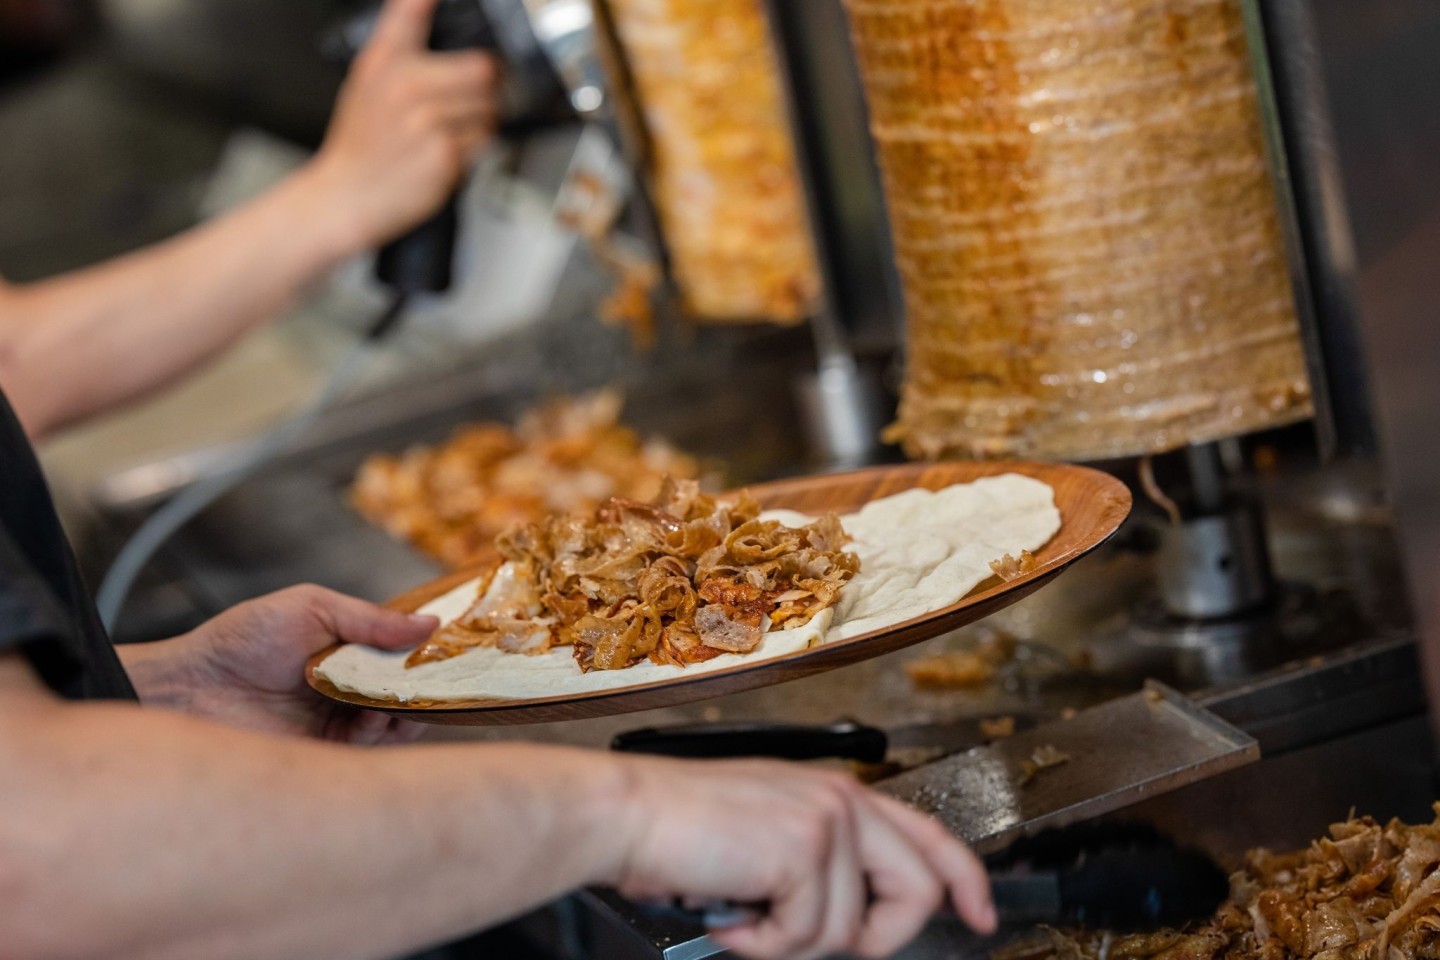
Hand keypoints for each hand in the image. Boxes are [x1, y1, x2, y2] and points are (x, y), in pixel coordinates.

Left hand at [128, 586, 436, 743]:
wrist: (190, 688)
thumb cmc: (243, 639)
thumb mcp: (311, 608)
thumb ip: (371, 619)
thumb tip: (431, 623)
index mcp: (349, 650)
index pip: (403, 654)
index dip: (428, 653)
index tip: (454, 649)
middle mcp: (350, 688)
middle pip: (406, 692)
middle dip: (425, 688)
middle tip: (435, 681)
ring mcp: (338, 722)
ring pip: (394, 723)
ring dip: (404, 711)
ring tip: (396, 698)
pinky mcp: (324, 756)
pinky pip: (367, 751)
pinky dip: (377, 734)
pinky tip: (369, 718)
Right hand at [305, 0, 499, 250]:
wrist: (346, 195)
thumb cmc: (362, 142)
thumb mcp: (368, 77)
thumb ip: (401, 36)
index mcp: (386, 60)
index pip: (413, 7)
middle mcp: (406, 85)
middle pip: (484, 68)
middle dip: (488, 86)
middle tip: (469, 98)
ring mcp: (427, 120)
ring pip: (490, 109)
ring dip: (482, 122)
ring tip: (450, 131)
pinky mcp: (444, 154)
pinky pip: (484, 143)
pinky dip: (475, 150)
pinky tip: (446, 153)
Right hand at [607, 758, 996, 959]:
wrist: (628, 813)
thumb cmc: (679, 829)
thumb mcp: (768, 834)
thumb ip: (820, 861)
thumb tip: (849, 921)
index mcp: (836, 793)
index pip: (927, 835)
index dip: (965, 880)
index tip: (980, 916)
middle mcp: (842, 799)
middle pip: (917, 891)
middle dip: (872, 938)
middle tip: (805, 940)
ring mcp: (829, 821)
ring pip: (850, 930)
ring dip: (788, 942)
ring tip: (740, 914)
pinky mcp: (807, 847)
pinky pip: (810, 935)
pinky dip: (763, 943)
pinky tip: (730, 914)